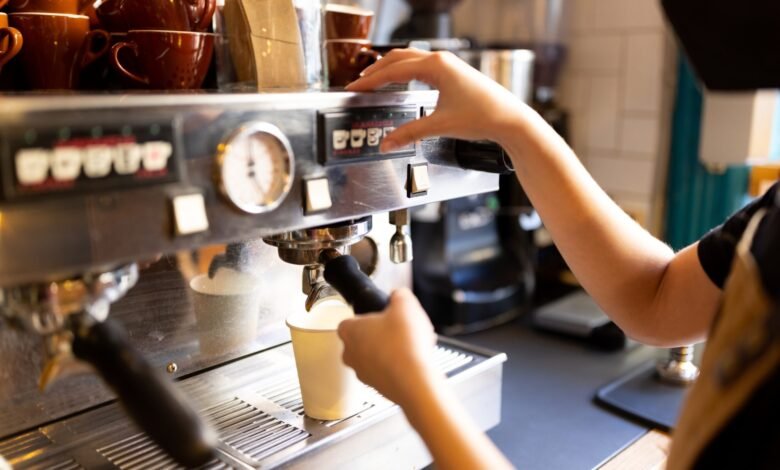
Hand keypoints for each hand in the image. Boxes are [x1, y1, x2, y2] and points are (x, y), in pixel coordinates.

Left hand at [337, 288, 438, 406]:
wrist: (415, 381)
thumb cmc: (404, 345)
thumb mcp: (405, 304)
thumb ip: (398, 295)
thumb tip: (399, 297)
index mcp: (349, 331)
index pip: (349, 320)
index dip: (368, 316)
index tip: (381, 315)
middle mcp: (351, 355)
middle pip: (362, 340)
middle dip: (380, 335)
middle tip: (397, 330)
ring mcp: (364, 374)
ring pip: (374, 358)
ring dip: (390, 352)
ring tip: (411, 346)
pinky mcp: (380, 388)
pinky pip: (387, 373)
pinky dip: (399, 367)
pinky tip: (415, 360)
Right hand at [346, 48, 538, 151]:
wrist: (510, 119)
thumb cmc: (483, 116)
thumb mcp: (440, 126)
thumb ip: (410, 133)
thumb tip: (388, 143)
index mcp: (436, 66)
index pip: (393, 70)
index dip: (371, 81)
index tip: (355, 88)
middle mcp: (442, 61)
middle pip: (399, 58)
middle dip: (377, 70)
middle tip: (359, 83)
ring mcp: (449, 65)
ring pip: (411, 60)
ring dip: (391, 68)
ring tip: (375, 80)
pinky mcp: (455, 74)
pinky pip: (423, 67)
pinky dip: (406, 72)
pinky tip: (402, 82)